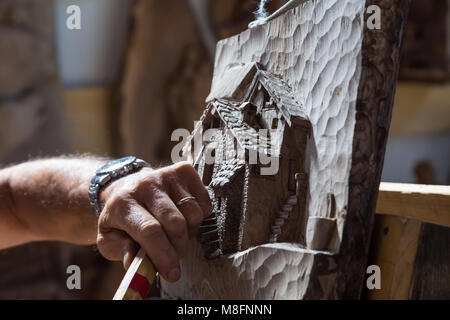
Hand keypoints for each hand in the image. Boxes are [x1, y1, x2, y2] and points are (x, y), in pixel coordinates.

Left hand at [96, 161, 211, 281]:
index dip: (164, 254)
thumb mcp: (110, 238)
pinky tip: (184, 217)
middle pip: (175, 222)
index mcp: (123, 203)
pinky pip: (204, 203)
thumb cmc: (122, 218)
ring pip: (193, 214)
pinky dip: (199, 218)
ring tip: (175, 234)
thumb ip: (120, 251)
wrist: (127, 186)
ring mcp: (166, 175)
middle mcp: (145, 184)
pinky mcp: (184, 170)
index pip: (149, 230)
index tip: (172, 273)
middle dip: (179, 248)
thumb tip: (136, 259)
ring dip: (189, 233)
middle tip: (175, 258)